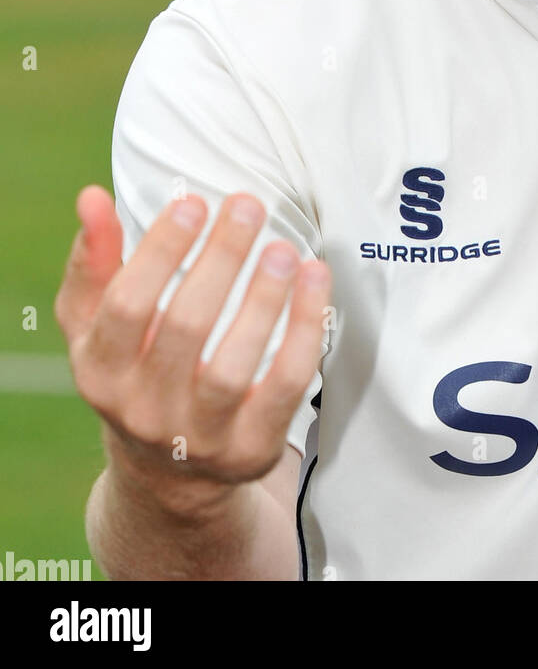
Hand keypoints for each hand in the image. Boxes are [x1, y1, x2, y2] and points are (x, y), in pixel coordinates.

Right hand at [55, 186, 330, 500]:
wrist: (168, 471)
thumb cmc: (134, 368)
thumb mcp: (96, 324)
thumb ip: (94, 261)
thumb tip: (92, 196)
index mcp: (100, 371)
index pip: (126, 305)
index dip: (160, 251)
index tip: (194, 202)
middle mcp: (144, 410)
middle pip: (184, 327)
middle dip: (220, 259)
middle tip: (248, 204)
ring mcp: (200, 436)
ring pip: (233, 366)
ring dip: (263, 299)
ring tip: (282, 246)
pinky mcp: (252, 448)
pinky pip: (285, 386)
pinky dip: (305, 331)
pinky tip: (314, 278)